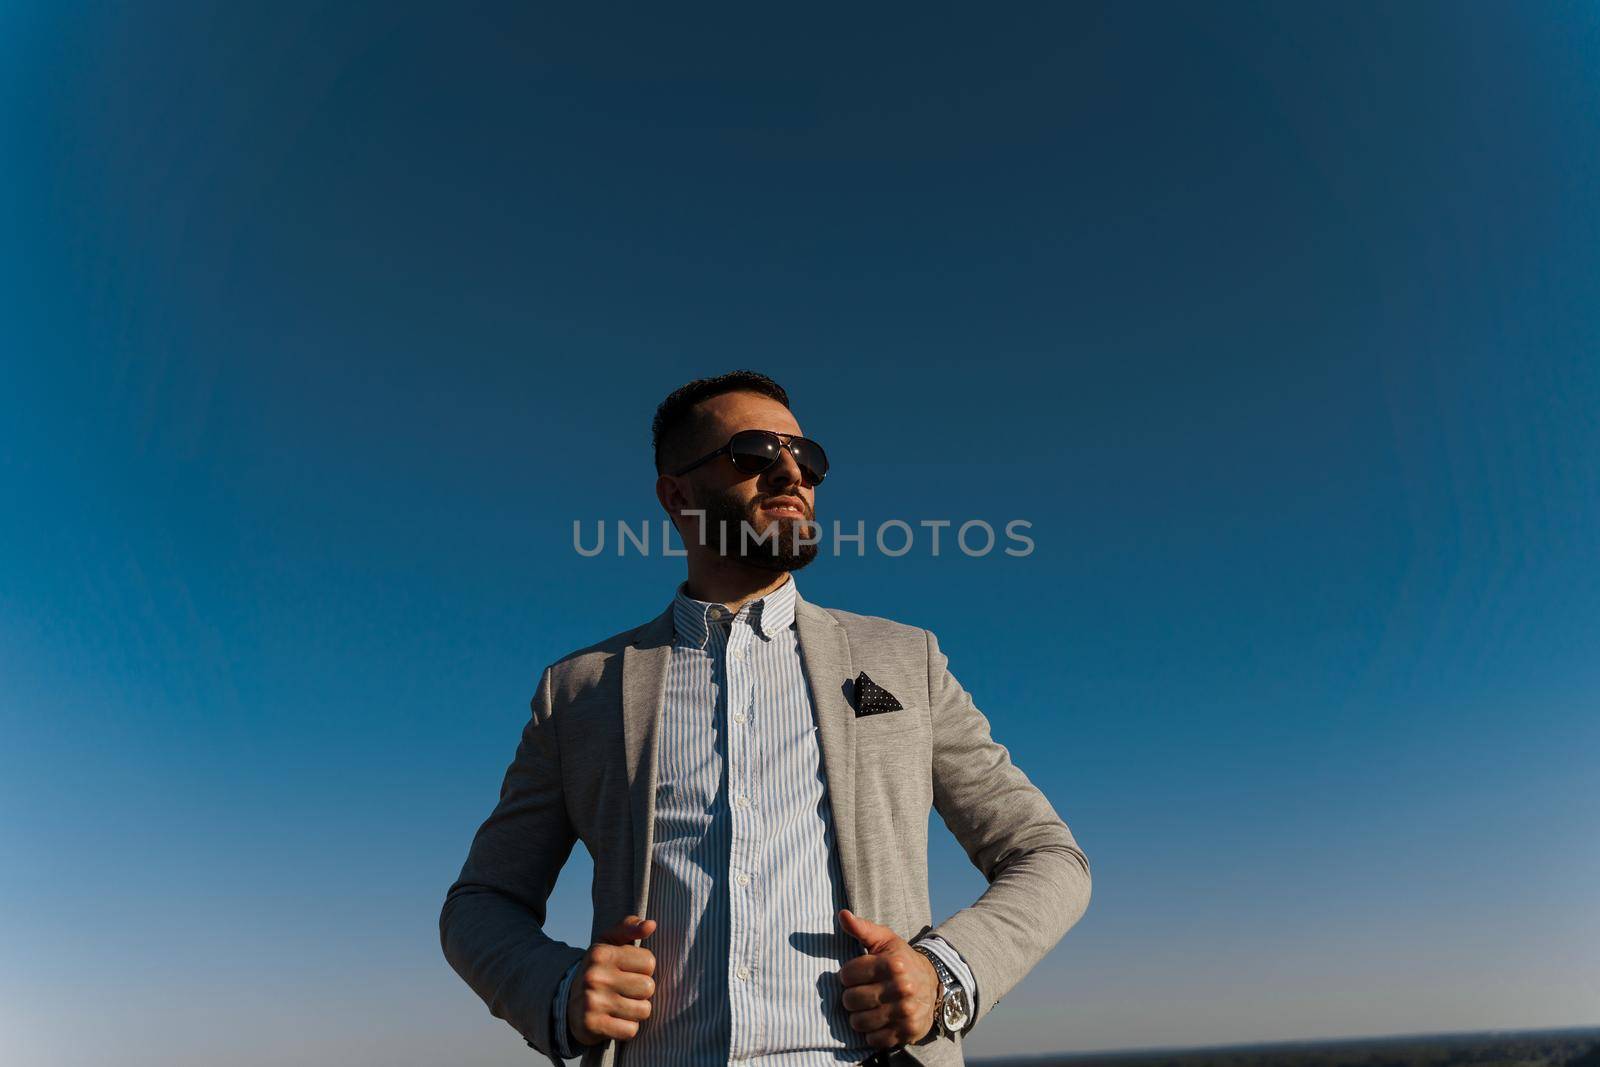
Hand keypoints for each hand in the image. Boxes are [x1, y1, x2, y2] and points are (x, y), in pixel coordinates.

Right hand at [567, 914, 657, 1045]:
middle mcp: (595, 976)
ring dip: (636, 1011)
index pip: (649, 962)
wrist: (566, 1003)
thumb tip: (651, 925)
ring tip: (621, 1005)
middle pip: (648, 987)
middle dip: (641, 991)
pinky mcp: (593, 1025)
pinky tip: (615, 1020)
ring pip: (643, 1010)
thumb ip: (629, 928)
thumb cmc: (598, 969)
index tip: (628, 971)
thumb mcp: (608, 943)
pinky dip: (627, 1028)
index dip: (643, 969)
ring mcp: (592, 1002)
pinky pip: (631, 1030)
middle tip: (625, 991)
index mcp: (601, 953)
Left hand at [837, 908, 938, 1049]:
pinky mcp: (908, 1031)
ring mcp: (905, 1012)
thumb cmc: (901, 959)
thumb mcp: (885, 940)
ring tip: (867, 1008)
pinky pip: (874, 1040)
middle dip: (850, 997)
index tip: (856, 975)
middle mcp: (901, 988)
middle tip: (860, 993)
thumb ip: (862, 928)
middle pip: (850, 1000)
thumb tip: (842, 915)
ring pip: (859, 1022)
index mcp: (892, 964)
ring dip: (858, 1017)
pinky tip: (878, 1021)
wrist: (934, 982)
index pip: (847, 975)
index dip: (847, 975)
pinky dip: (871, 1033)